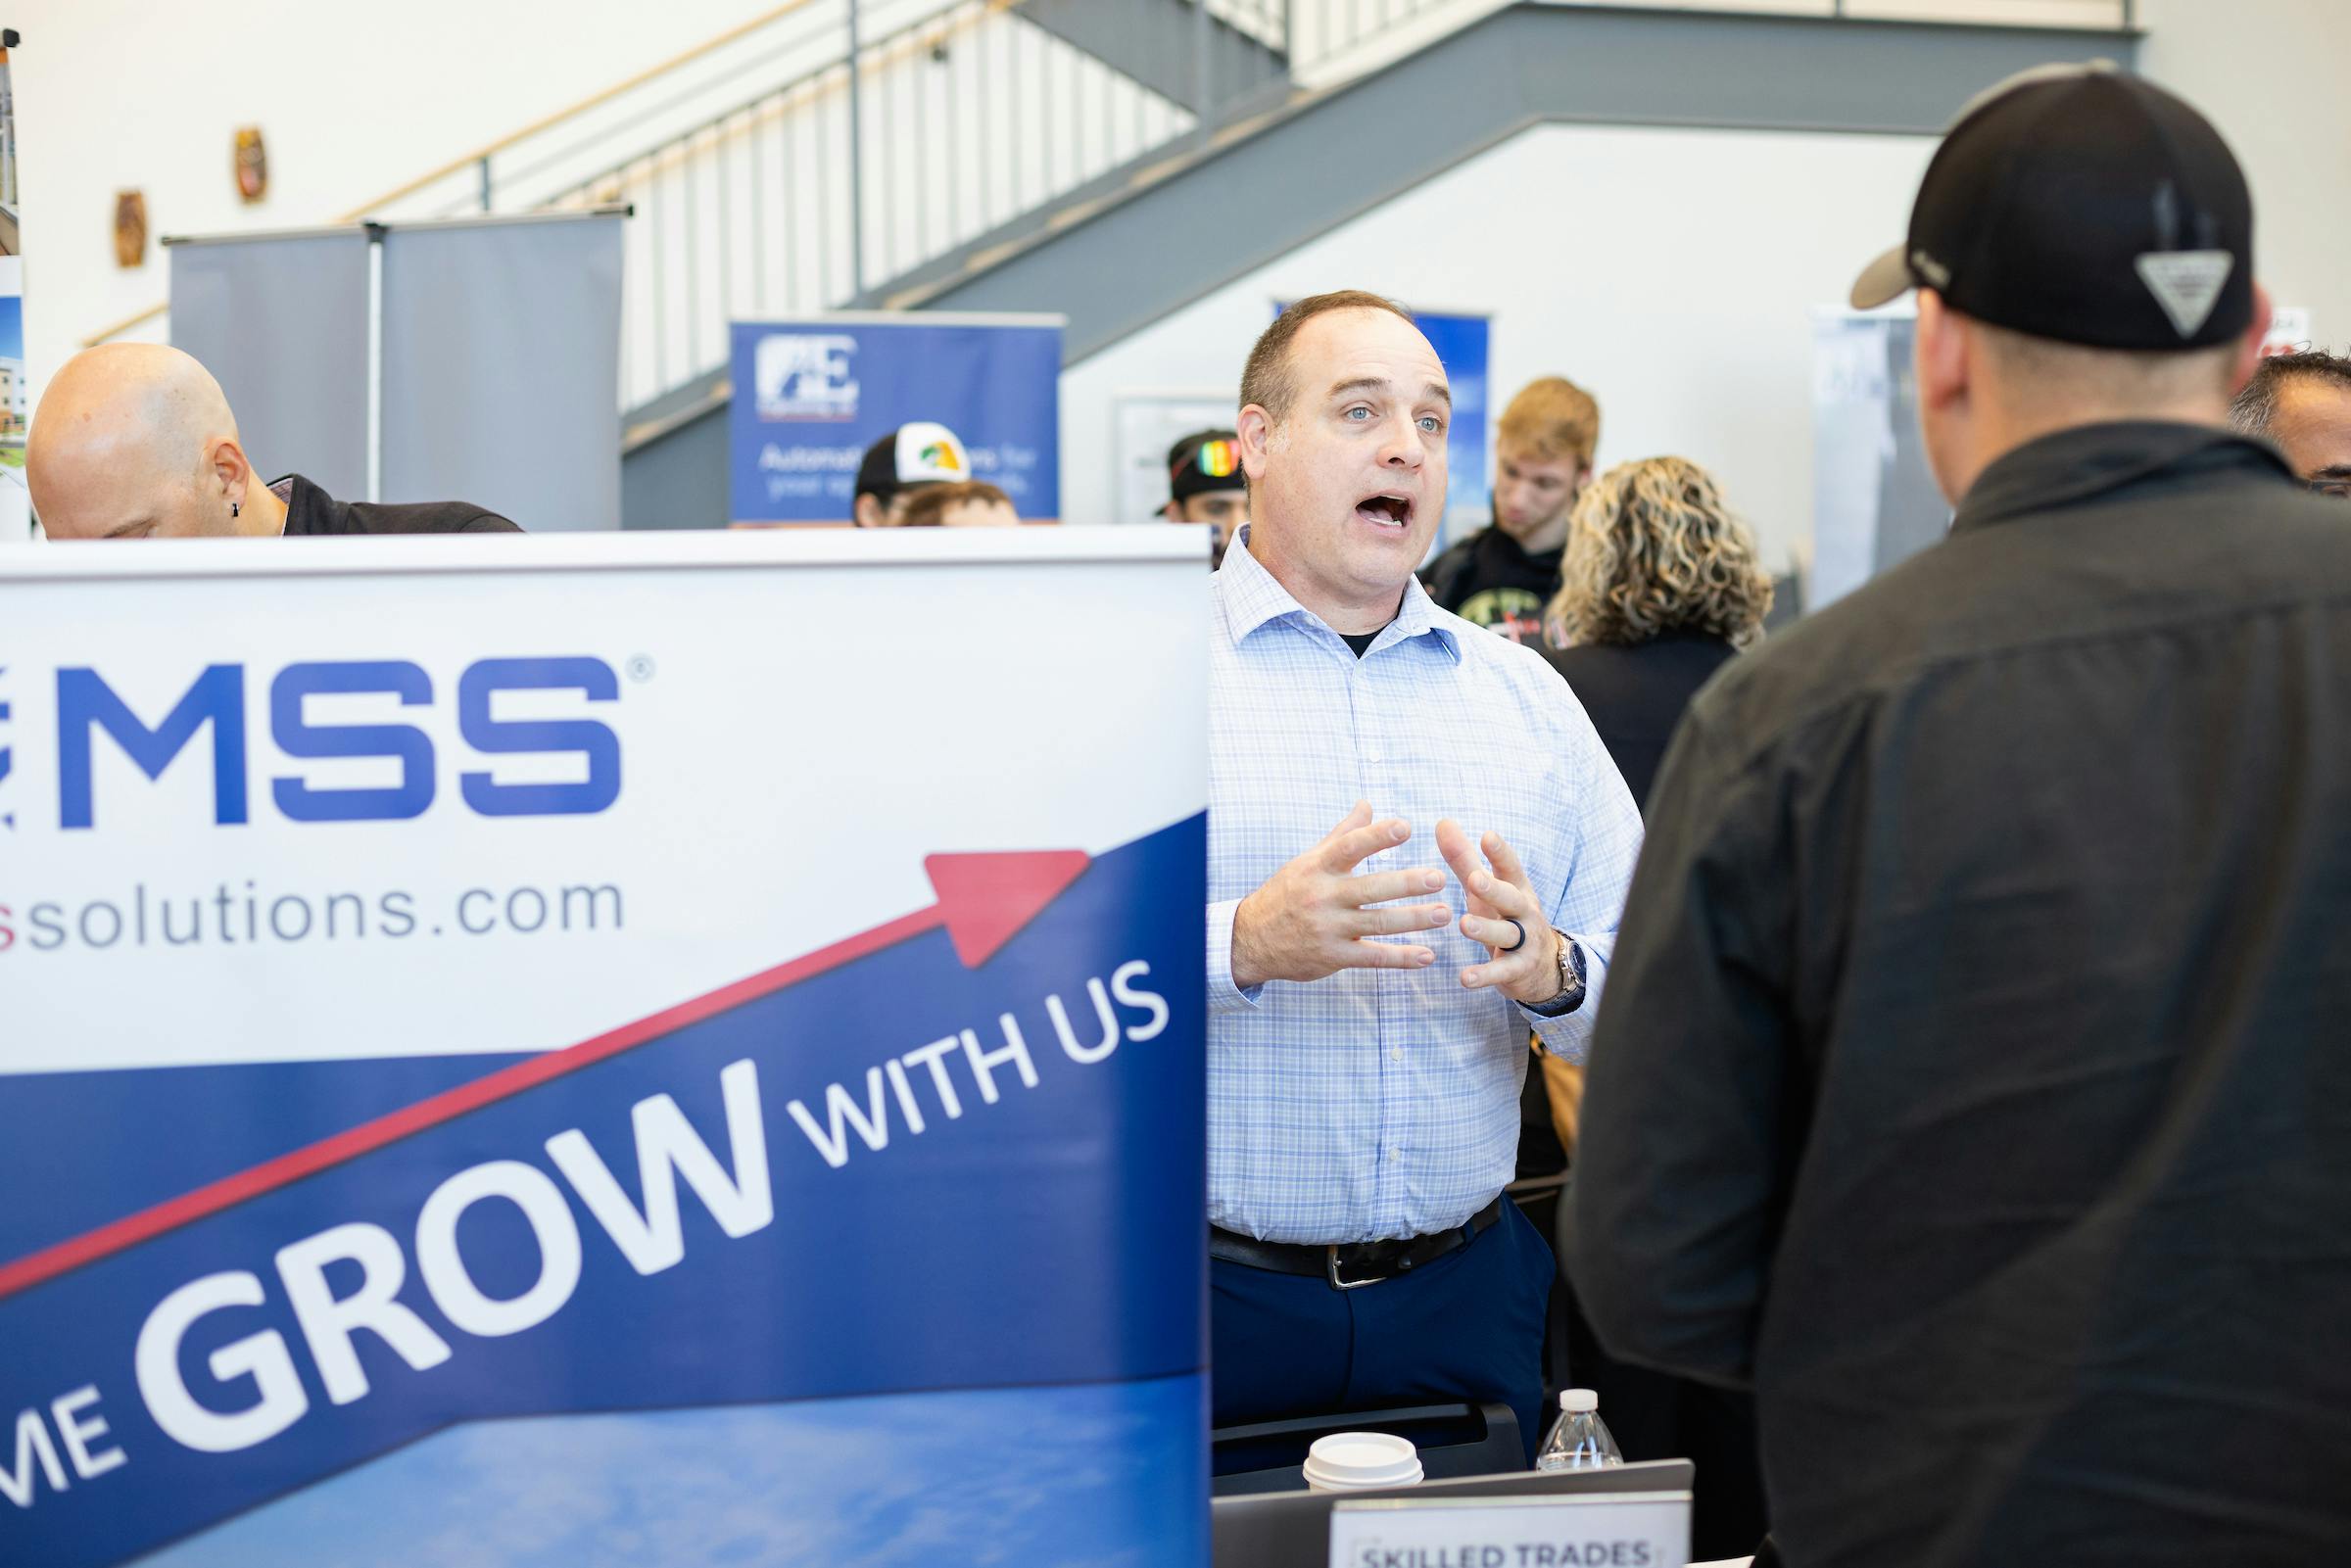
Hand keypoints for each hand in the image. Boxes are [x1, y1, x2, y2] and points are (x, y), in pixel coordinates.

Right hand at [1230, 802, 1453, 989]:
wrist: (1251, 939)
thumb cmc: (1287, 893)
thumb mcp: (1308, 861)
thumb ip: (1343, 834)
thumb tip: (1367, 803)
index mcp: (1318, 868)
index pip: (1349, 847)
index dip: (1377, 837)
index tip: (1406, 827)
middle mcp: (1323, 897)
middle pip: (1371, 888)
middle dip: (1407, 883)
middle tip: (1440, 877)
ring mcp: (1329, 928)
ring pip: (1378, 923)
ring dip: (1414, 920)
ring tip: (1445, 914)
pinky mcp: (1334, 957)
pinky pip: (1373, 958)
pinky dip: (1401, 958)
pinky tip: (1427, 956)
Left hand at [1436, 819, 1561, 1005]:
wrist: (1541, 966)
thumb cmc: (1505, 917)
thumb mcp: (1485, 889)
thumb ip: (1464, 859)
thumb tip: (1443, 821)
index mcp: (1516, 888)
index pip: (1510, 867)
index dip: (1500, 853)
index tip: (1487, 836)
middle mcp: (1524, 912)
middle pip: (1511, 898)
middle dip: (1494, 888)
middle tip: (1474, 879)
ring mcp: (1524, 942)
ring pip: (1507, 934)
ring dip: (1486, 930)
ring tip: (1464, 924)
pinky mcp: (1519, 969)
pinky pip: (1502, 972)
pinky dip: (1484, 975)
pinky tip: (1465, 978)